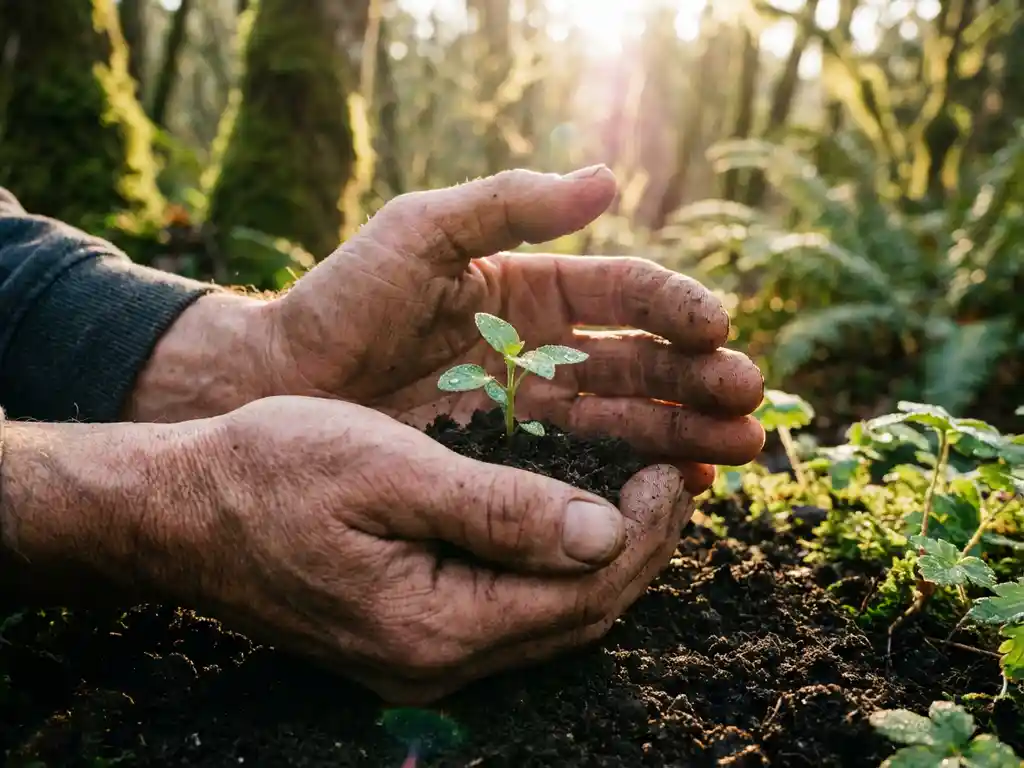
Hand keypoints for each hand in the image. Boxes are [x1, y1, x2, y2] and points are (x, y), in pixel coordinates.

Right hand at [1, 397, 694, 702]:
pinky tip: (571, 522)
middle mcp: (436, 661)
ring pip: (552, 618)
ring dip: (606, 559)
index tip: (673, 469)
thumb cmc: (272, 472)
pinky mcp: (409, 635)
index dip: (645, 531)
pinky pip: (513, 611)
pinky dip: (557, 566)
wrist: (181, 511)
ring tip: (642, 495)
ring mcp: (421, 657)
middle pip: (579, 615)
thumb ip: (497, 509)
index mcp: (434, 623)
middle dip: (641, 548)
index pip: (583, 592)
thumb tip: (603, 534)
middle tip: (675, 479)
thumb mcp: (388, 469)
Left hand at [263, 167, 764, 489]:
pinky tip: (683, 486)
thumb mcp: (420, 232)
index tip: (717, 326)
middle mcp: (545, 349)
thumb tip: (607, 180)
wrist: (278, 384)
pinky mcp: (513, 462)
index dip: (674, 306)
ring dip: (686, 432)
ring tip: (739, 450)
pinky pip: (587, 466)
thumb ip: (507, 206)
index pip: (622, 293)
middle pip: (641, 361)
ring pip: (628, 418)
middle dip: (697, 379)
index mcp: (532, 289)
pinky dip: (637, 474)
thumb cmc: (344, 298)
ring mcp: (533, 410)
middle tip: (748, 399)